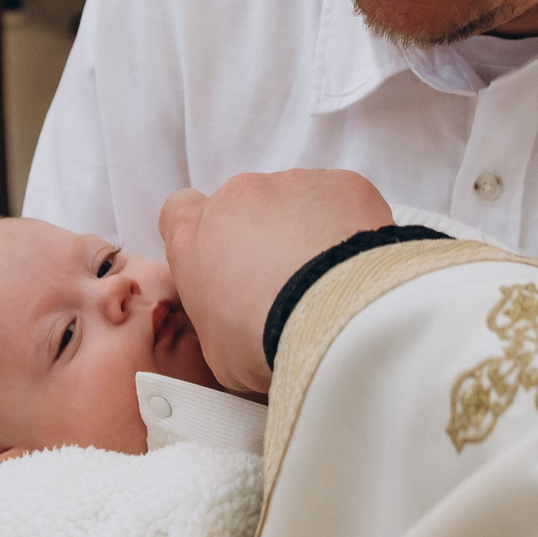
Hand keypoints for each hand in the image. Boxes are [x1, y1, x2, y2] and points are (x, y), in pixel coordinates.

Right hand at [158, 171, 394, 394]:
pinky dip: (349, 227)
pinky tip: (359, 266)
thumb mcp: (218, 352)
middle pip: (243, 209)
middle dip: (262, 239)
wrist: (333, 318)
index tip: (221, 264)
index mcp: (192, 235)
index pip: (178, 213)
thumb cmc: (263, 340)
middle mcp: (237, 196)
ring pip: (296, 202)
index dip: (201, 236)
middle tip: (286, 286)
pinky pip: (342, 201)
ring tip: (329, 282)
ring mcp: (291, 183)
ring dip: (306, 233)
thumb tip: (238, 329)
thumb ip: (218, 322)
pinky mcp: (342, 184)